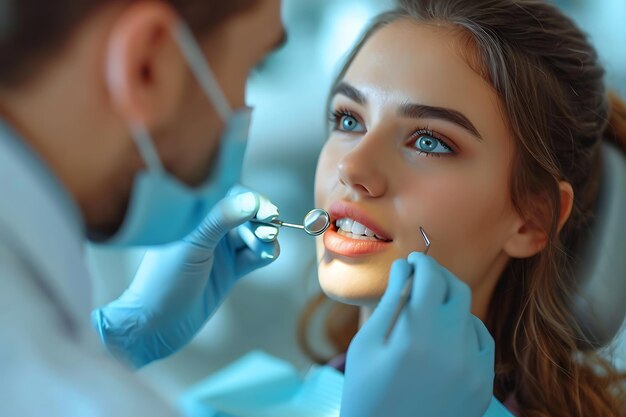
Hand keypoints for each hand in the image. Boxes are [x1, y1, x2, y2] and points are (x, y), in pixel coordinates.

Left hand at [92, 186, 279, 367]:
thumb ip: (220, 219)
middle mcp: (209, 228)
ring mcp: (221, 250)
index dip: (251, 200)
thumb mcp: (191, 245)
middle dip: (261, 219)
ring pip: (253, 235)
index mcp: (195, 215)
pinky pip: (255, 256)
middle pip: (246, 214)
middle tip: (270, 230)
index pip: (229, 195)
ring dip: (264, 238)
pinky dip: (265, 253)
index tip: (266, 210)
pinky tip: (267, 255)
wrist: (156, 325)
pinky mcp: (231, 270)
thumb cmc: (164, 280)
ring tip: (266, 248)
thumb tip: (251, 199)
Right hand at [340, 252, 494, 416]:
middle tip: (419, 277)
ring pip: (469, 314)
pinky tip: (444, 336)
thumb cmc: (367, 393)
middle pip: (456, 289)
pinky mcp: (483, 385)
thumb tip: (404, 267)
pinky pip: (481, 341)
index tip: (412, 260)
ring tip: (425, 313)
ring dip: (449, 304)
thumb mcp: (367, 345)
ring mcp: (474, 368)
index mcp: (418, 335)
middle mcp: (453, 348)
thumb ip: (389, 303)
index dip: (421, 263)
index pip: (430, 278)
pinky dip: (465, 330)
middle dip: (438, 277)